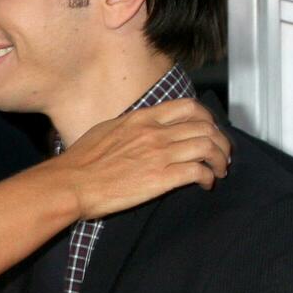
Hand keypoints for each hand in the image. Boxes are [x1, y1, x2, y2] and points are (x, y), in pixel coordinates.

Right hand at [56, 98, 231, 218]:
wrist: (71, 184)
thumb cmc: (80, 162)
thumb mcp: (105, 131)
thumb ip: (129, 128)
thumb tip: (139, 130)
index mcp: (142, 119)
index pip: (188, 108)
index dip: (207, 118)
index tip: (210, 130)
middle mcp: (155, 132)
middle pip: (205, 127)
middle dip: (220, 141)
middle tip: (221, 154)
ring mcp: (160, 154)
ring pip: (208, 147)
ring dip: (219, 159)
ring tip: (219, 170)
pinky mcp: (162, 178)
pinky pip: (198, 171)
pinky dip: (208, 177)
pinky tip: (206, 184)